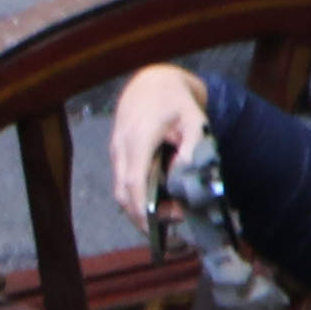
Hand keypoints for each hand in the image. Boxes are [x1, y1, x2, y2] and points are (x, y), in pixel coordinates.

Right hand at [109, 66, 213, 230]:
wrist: (152, 82)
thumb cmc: (175, 101)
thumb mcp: (195, 120)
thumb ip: (193, 148)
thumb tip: (183, 176)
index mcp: (139, 138)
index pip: (134, 182)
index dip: (143, 208)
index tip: (157, 227)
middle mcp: (121, 147)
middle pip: (122, 192)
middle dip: (142, 215)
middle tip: (174, 219)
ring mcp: (115, 151)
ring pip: (120, 190)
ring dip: (140, 207)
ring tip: (170, 211)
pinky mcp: (117, 154)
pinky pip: (122, 182)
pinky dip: (137, 196)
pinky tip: (159, 199)